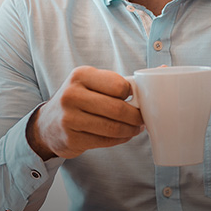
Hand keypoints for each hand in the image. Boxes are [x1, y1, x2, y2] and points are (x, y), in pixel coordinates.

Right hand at [26, 66, 143, 160]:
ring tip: (134, 129)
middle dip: (136, 117)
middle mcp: (71, 94)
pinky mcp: (71, 138)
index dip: (131, 95)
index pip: (119, 85)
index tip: (134, 99)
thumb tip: (163, 69)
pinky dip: (119, 140)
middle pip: (118, 109)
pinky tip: (121, 136)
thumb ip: (119, 80)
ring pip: (113, 128)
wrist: (47, 124)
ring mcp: (69, 118)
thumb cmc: (78, 100)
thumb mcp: (91, 82)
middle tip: (141, 120)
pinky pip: (105, 141)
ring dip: (130, 131)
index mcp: (80, 75)